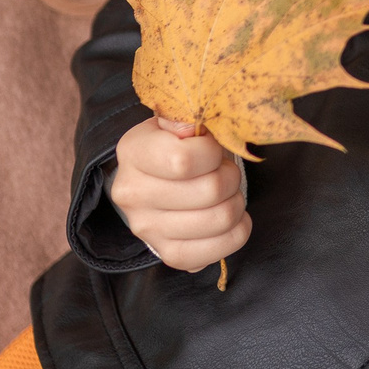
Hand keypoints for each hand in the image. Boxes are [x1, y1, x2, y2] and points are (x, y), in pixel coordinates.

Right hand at [110, 116, 249, 271]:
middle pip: (210, 191)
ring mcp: (147, 228)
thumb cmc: (177, 145)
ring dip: (236, 203)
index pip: (184, 160)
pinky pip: (217, 251)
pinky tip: (232, 220)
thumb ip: (185, 115)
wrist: (157, 180)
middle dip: (231, 177)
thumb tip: (190, 128)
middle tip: (225, 171)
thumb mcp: (178, 121)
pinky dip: (237, 233)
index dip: (213, 153)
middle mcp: (132, 194)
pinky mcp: (168, 253)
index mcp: (132, 152)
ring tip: (228, 193)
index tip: (213, 149)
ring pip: (220, 220)